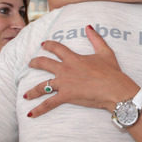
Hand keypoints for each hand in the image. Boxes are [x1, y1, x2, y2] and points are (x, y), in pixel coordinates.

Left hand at [24, 25, 139, 117]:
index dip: (49, 45)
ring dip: (33, 91)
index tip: (43, 45)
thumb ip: (96, 39)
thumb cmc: (112, 72)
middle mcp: (65, 69)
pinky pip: (49, 103)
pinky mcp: (66, 96)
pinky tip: (30, 114)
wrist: (115, 89)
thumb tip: (89, 27)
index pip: (57, 49)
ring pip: (42, 86)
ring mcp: (64, 83)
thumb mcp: (105, 52)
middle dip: (35, 63)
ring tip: (26, 95)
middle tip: (30, 64)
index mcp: (74, 58)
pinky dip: (39, 109)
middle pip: (44, 64)